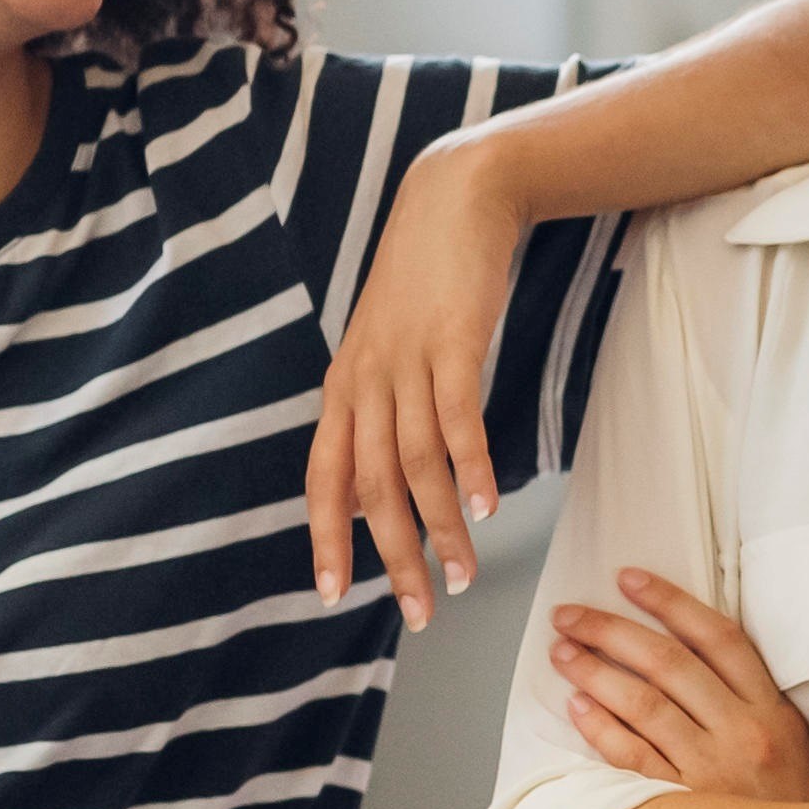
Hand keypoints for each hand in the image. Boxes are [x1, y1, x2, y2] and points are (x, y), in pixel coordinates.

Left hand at [304, 127, 528, 630]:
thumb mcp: (383, 350)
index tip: (333, 595)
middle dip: (395, 557)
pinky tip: (484, 508)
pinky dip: (471, 469)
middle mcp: (364, 381)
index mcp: (342, 389)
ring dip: (440, 529)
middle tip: (420, 611)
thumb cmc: (423, 283)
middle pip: (372, 487)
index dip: (326, 538)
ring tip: (464, 575)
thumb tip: (374, 484)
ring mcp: (407, 362)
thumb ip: (376, 414)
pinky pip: (457, 419)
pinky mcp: (453, 341)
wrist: (453, 198)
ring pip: (416, 464)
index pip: (323, 479)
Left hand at [548, 571, 808, 803]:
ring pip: (643, 704)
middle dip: (611, 630)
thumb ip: (748, 696)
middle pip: (668, 663)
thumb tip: (686, 649)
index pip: (717, 637)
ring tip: (562, 653)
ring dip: (595, 672)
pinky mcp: (684, 808)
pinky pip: (632, 757)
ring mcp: (712, 771)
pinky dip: (601, 727)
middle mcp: (743, 732)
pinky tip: (577, 706)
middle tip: (568, 614)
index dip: (669, 601)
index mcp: (772, 709)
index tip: (627, 578)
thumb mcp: (793, 740)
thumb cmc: (794, 806)